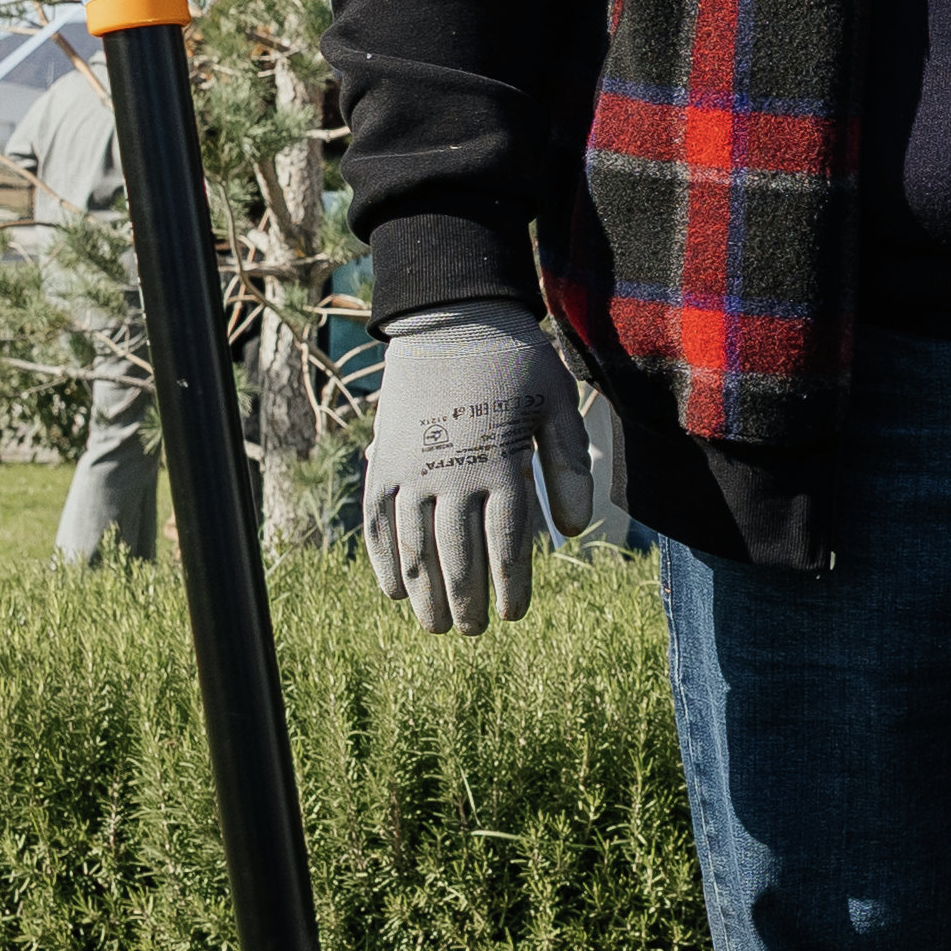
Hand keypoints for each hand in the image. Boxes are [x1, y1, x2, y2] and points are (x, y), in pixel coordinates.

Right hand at [362, 300, 591, 633]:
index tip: (514, 613)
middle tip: (474, 631)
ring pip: (415, 549)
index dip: (510, 585)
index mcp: (501, 463)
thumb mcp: (557, 406)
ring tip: (436, 627)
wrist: (450, 320)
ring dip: (425, 595)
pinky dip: (383, 561)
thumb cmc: (516, 365)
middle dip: (466, 603)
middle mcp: (453, 473)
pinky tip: (395, 593)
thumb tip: (572, 533)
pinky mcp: (384, 462)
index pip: (507, 544)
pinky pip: (378, 524)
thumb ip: (568, 468)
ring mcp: (412, 470)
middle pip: (459, 557)